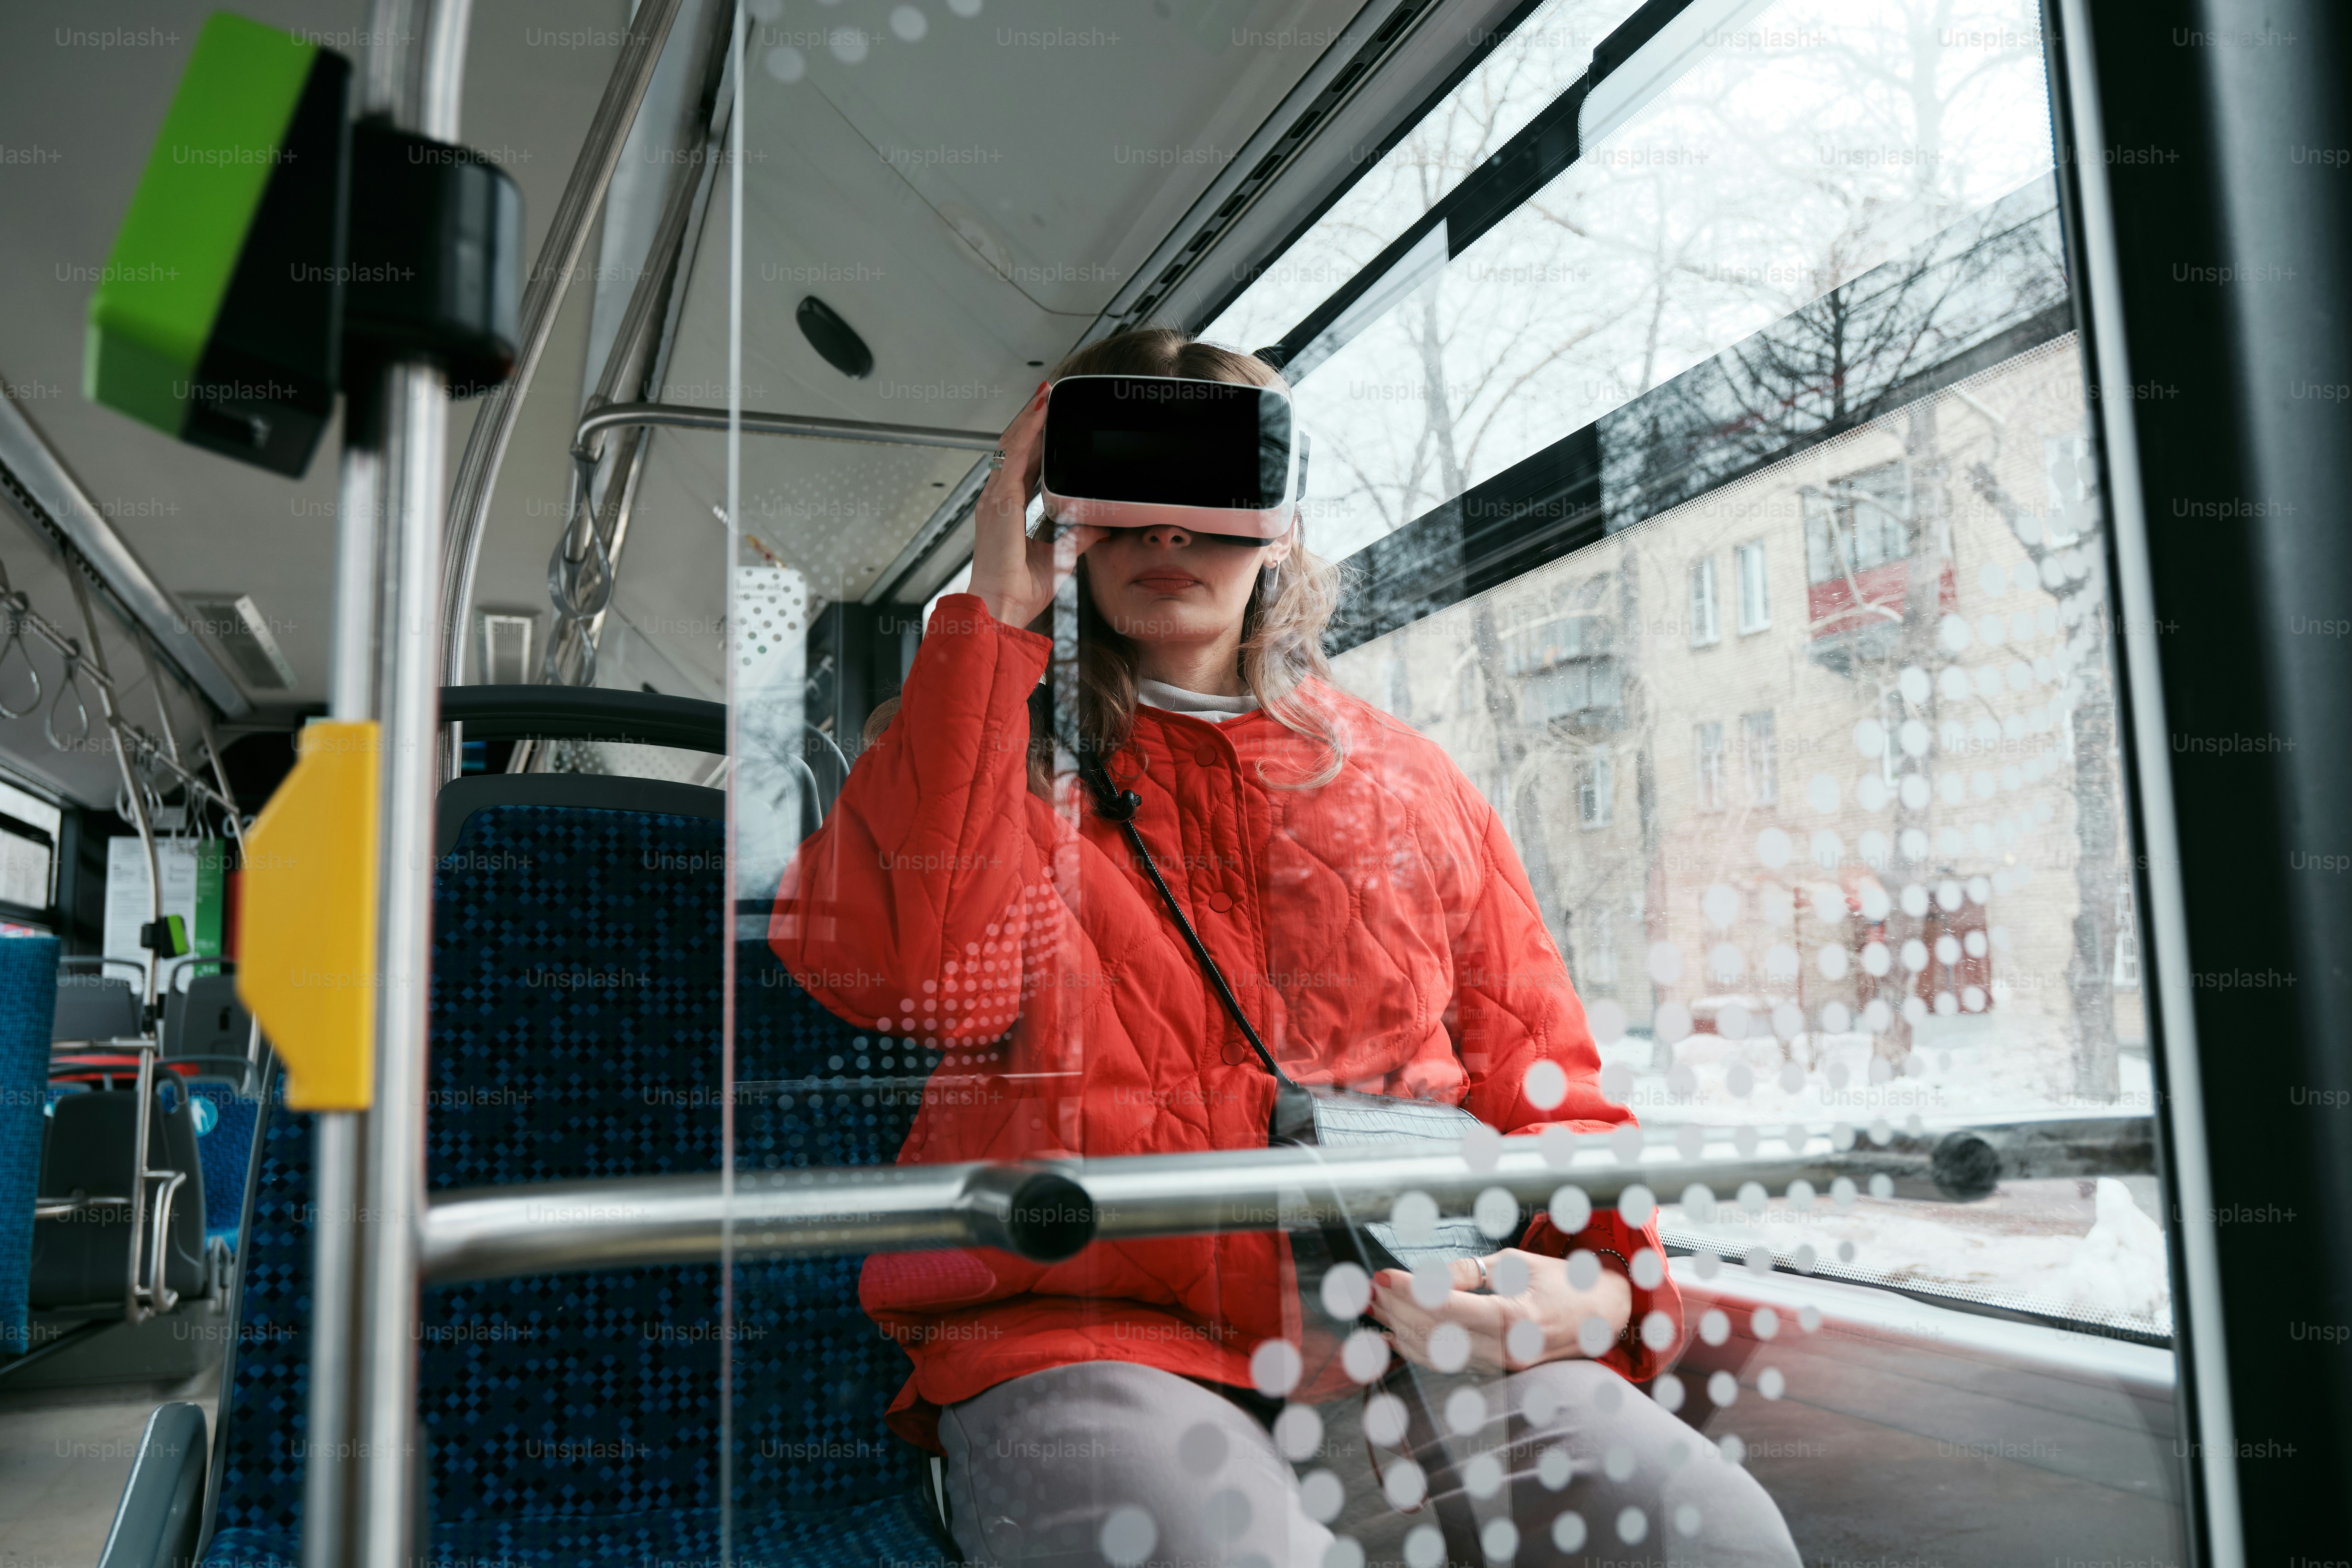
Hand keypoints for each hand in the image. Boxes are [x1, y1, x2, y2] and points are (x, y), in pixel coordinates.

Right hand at [967, 382, 1103, 629]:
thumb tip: (1100, 527)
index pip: (1022, 466)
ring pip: (1012, 445)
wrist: (1001, 607)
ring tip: (1046, 396)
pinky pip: (1014, 456)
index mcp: (1007, 512)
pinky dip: (1027, 432)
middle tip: (1049, 397)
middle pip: (1014, 449)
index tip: (1050, 422)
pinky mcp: (1000, 501)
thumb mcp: (1060, 557)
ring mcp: (995, 498)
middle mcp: (997, 500)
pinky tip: (1040, 414)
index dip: (1035, 442)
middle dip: (1031, 422)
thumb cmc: (1020, 589)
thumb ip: (1078, 538)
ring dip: (1030, 419)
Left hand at [1367, 1249, 1632, 1373]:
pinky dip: (1416, 1349)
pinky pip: (1449, 1362)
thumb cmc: (1562, 1283)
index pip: (1448, 1307)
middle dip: (1396, 1308)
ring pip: (1437, 1351)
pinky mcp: (1497, 1372)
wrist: (1602, 1316)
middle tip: (1367, 1288)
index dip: (1410, 1292)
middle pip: (1436, 1332)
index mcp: (1515, 1317)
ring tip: (1372, 1306)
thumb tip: (1427, 1279)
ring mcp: (1502, 1367)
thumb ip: (1469, 1273)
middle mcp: (1506, 1350)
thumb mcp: (1516, 1263)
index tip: (1381, 1276)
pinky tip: (1391, 1336)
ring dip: (1399, 1328)